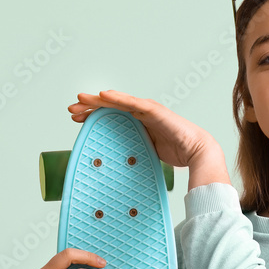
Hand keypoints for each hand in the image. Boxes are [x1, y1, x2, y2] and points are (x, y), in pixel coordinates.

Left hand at [68, 90, 219, 168]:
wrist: (197, 152)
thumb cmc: (176, 154)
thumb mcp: (146, 154)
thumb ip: (132, 155)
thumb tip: (116, 172)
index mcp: (137, 124)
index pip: (110, 117)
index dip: (93, 116)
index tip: (76, 120)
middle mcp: (140, 114)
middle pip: (110, 107)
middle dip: (90, 106)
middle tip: (71, 109)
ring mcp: (147, 110)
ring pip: (118, 102)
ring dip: (99, 100)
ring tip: (81, 99)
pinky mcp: (154, 111)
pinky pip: (133, 103)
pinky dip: (118, 99)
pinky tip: (104, 96)